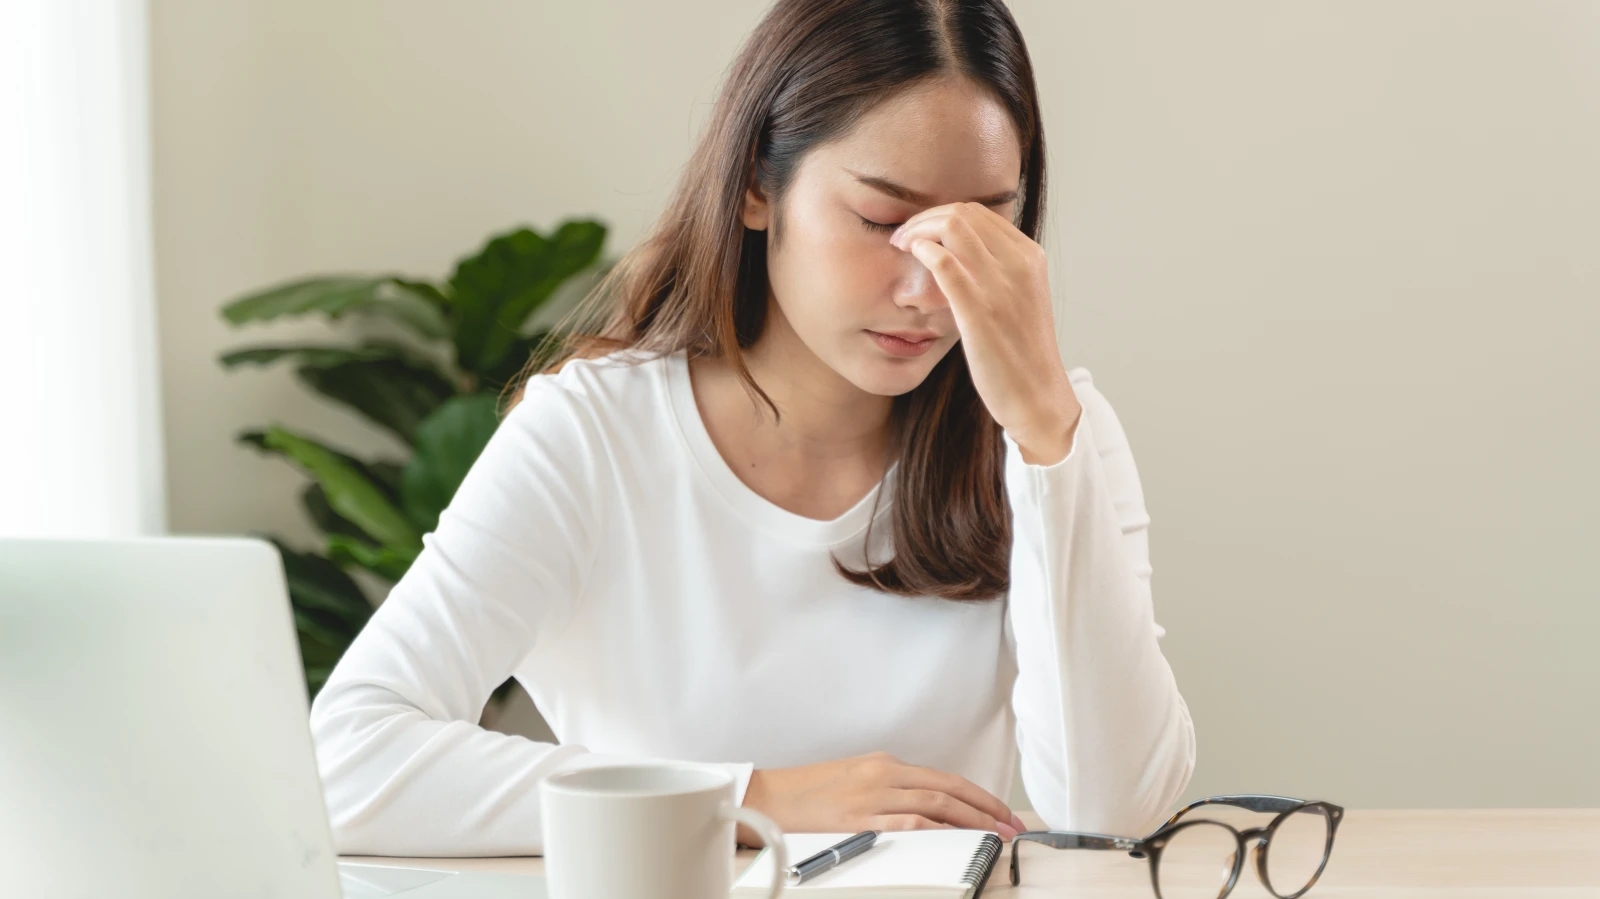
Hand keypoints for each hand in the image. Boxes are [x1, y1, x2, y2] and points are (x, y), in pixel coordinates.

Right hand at [735, 751, 1025, 846]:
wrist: (767, 797)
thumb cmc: (806, 793)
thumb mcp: (854, 779)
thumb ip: (888, 788)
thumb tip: (925, 807)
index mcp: (883, 764)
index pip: (944, 778)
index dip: (979, 795)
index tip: (1001, 812)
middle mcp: (882, 774)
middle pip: (948, 788)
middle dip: (986, 808)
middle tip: (1011, 826)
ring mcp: (870, 796)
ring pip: (935, 803)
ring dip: (971, 820)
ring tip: (995, 836)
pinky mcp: (858, 818)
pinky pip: (905, 821)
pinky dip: (934, 828)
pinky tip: (953, 837)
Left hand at [890, 203, 1081, 464]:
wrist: (1037, 396)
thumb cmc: (1021, 353)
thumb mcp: (1020, 299)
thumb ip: (999, 272)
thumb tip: (965, 253)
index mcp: (1030, 257)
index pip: (978, 212)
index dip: (941, 215)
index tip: (920, 232)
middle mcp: (1020, 264)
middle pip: (962, 213)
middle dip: (924, 218)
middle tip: (902, 237)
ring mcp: (1001, 287)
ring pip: (952, 228)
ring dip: (917, 230)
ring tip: (900, 246)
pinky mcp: (979, 312)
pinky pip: (945, 264)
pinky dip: (922, 251)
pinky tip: (911, 257)